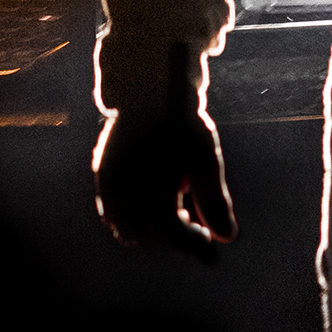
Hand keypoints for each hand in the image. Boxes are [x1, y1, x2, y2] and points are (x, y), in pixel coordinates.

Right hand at [93, 73, 238, 257]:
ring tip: (177, 213)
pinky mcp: (103, 176)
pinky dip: (134, 219)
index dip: (191, 243)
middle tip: (195, 228)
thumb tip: (228, 238)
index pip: (170, 234)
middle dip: (172, 241)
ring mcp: (109, 183)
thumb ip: (214, 201)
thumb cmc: (181, 123)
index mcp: (150, 186)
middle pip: (147, 238)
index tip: (208, 238)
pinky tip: (155, 206)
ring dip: (151, 233)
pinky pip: (112, 213)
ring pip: (127, 229)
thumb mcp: (205, 160)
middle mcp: (124, 189)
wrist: (148, 88)